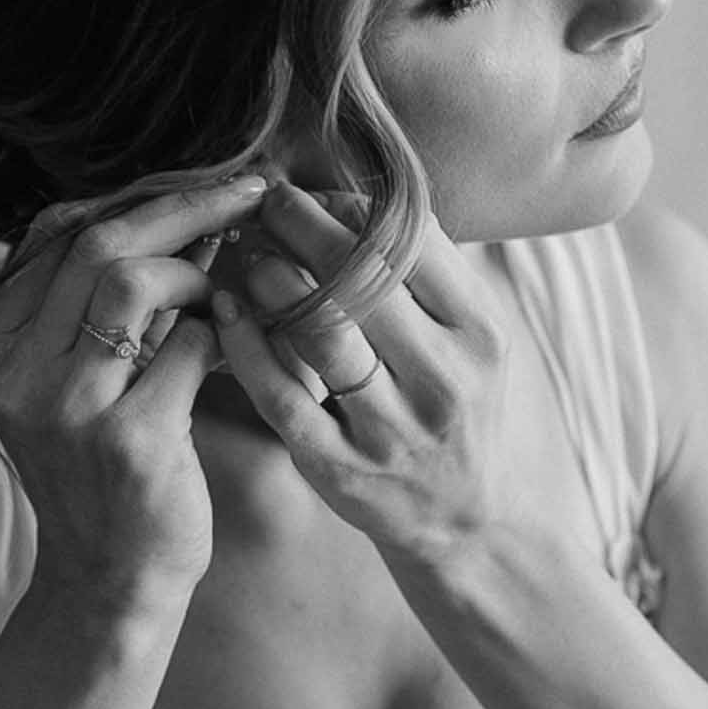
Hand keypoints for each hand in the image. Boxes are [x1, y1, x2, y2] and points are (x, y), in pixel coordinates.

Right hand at [0, 175, 268, 614]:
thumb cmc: (104, 470)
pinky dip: (224, 332)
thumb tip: (171, 209)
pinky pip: (190, 344)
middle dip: (184, 208)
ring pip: (135, 280)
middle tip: (246, 195)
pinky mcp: (129, 440)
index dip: (132, 198)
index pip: (53, 232)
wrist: (112, 580)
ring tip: (228, 289)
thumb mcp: (68, 382)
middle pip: (96, 243)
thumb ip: (88, 305)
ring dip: (200, 271)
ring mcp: (68, 407)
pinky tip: (237, 345)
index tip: (196, 186)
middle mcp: (14, 371)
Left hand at [212, 180, 512, 569]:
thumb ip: (425, 273)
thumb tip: (344, 194)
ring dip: (274, 278)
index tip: (312, 191)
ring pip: (321, 331)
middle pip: (362, 277)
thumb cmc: (456, 405)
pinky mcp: (341, 468)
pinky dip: (246, 345)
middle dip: (303, 225)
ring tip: (249, 252)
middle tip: (266, 203)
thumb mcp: (470, 338)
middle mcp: (443, 380)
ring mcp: (391, 429)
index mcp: (481, 334)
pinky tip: (227, 310)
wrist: (464, 517)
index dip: (352, 206)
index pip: (412, 243)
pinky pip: (280, 394)